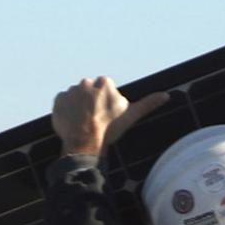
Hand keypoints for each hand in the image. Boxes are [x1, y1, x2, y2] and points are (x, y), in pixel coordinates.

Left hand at [51, 76, 169, 156]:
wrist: (84, 142)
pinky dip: (66, 112)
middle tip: (95, 121)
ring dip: (79, 108)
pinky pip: (62, 103)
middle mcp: (85, 82)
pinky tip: (73, 123)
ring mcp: (70, 91)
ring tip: (84, 124)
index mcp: (103, 82)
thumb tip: (167, 95)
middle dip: (92, 104)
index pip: (105, 90)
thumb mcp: (130, 116)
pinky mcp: (57, 101)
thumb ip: (148, 104)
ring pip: (76, 98)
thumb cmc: (109, 129)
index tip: (107, 116)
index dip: (107, 105)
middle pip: (90, 93)